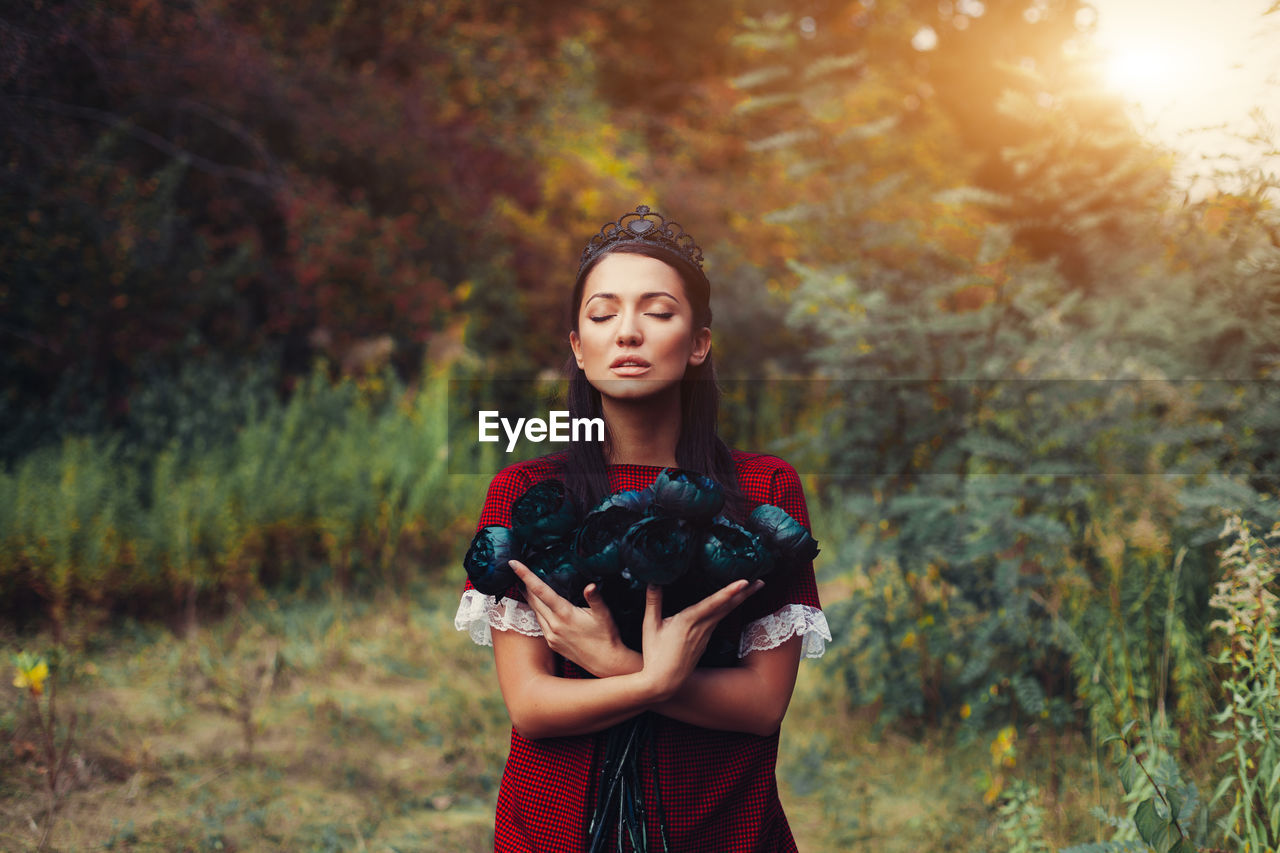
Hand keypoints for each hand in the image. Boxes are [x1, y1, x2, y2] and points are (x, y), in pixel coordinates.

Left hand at [511, 560, 639, 676]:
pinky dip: (537, 613)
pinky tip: (539, 608)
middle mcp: (554, 625)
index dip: (526, 575)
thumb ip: (595, 598)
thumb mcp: (603, 614)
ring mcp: (551, 636)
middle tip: (516, 570)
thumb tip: (590, 585)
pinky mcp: (552, 644)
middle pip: (533, 600)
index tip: (514, 564)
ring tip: (524, 586)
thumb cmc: (606, 636)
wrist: (605, 662)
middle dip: (524, 584)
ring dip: (529, 598)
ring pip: (535, 612)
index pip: (541, 590)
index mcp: (565, 614)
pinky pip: (540, 624)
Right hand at [640, 578, 763, 700]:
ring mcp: (705, 636)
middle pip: (727, 607)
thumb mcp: (650, 626)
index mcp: (688, 621)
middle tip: (761, 581)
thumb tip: (653, 580)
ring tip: (751, 588)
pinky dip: (728, 610)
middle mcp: (701, 628)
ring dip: (739, 600)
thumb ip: (653, 602)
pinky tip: (731, 604)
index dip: (729, 592)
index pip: (713, 603)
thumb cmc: (654, 654)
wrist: (663, 682)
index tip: (744, 582)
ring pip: (725, 614)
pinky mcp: (705, 642)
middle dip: (745, 594)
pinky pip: (718, 621)